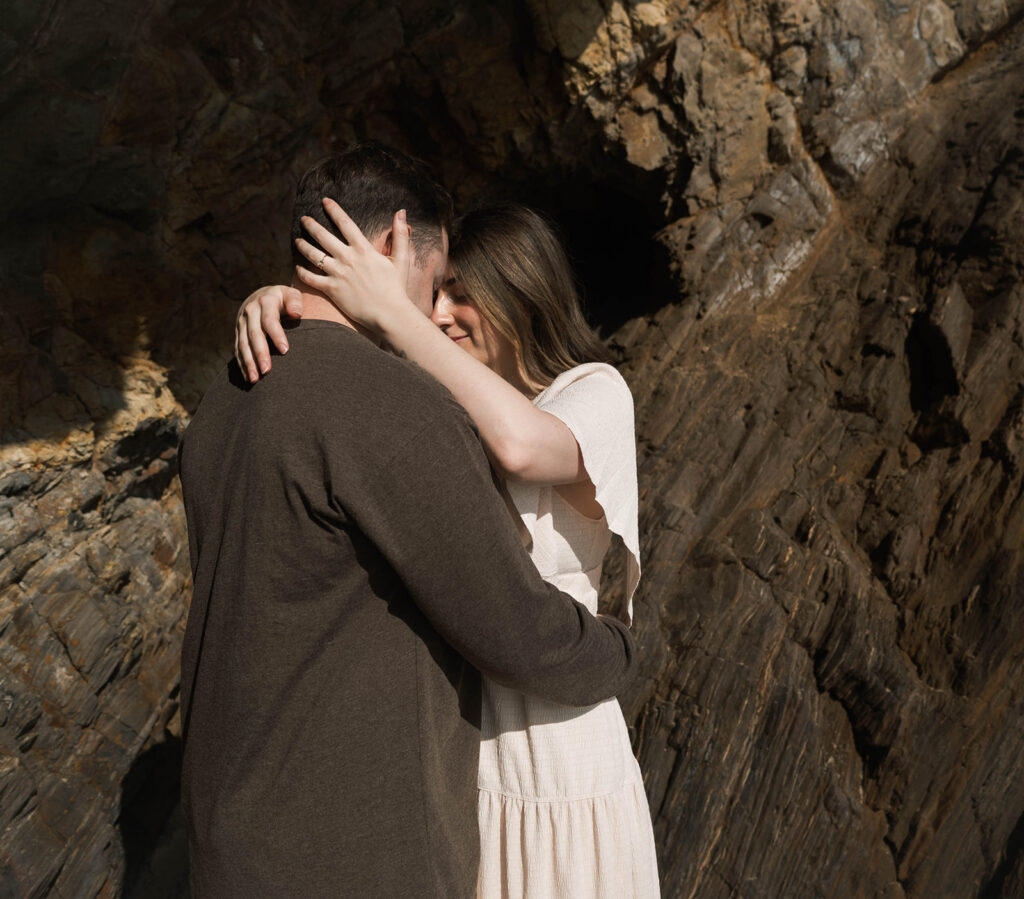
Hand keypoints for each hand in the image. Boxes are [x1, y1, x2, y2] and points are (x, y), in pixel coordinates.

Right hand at [235, 284, 303, 381]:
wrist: (262, 296)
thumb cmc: (284, 299)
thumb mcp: (291, 294)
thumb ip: (295, 301)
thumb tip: (297, 313)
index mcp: (265, 301)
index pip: (269, 320)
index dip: (277, 335)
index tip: (285, 350)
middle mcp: (250, 311)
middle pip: (254, 334)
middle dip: (260, 353)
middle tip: (267, 370)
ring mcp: (241, 323)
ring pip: (243, 344)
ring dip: (248, 362)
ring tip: (255, 379)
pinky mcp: (237, 332)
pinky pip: (238, 349)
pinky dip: (242, 364)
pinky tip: (248, 377)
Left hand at [293, 199, 413, 331]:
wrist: (389, 314)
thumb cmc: (397, 288)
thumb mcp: (401, 259)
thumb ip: (400, 235)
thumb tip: (401, 211)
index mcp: (363, 249)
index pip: (345, 223)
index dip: (333, 210)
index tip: (324, 201)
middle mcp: (348, 258)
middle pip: (323, 236)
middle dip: (311, 225)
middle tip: (304, 219)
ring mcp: (338, 274)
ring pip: (314, 255)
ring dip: (303, 246)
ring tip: (297, 241)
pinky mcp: (332, 290)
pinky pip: (311, 278)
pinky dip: (302, 272)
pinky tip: (297, 268)